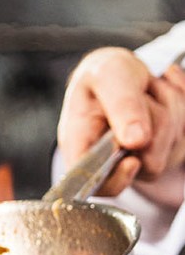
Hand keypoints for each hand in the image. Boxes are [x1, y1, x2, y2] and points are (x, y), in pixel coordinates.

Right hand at [57, 46, 184, 197]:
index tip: (132, 160)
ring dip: (169, 107)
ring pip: (173, 146)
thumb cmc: (104, 75)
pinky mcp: (166, 151)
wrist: (122, 70)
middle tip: (139, 95)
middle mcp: (110, 161)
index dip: (117, 179)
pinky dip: (181, 105)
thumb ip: (121, 106)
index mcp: (80, 147)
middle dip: (155, 121)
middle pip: (148, 164)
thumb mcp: (107, 76)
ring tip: (147, 93)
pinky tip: (161, 94)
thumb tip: (134, 141)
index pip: (96, 185)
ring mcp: (141, 159)